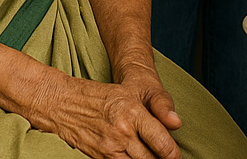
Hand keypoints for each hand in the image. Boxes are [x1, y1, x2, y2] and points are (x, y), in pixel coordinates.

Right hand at [30, 68, 181, 158]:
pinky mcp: (100, 158)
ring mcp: (109, 148)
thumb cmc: (107, 96)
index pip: (160, 140)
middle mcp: (122, 133)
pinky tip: (137, 158)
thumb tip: (177, 123)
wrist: (69, 104)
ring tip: (154, 158)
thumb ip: (160, 107)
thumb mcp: (134, 93)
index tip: (177, 156)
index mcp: (133, 114)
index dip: (172, 152)